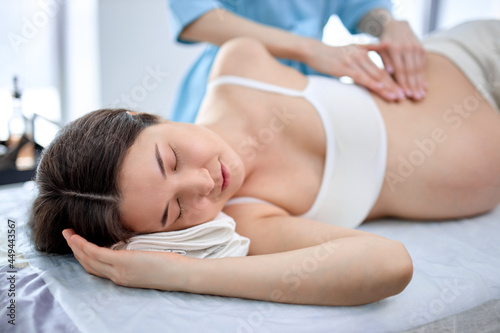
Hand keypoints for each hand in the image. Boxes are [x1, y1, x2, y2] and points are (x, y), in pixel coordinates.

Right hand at [62, 229, 187, 289]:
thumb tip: (130, 245)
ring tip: (67, 234)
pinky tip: (77, 237)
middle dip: (75, 250)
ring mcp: (119, 271)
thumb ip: (136, 257)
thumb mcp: (148, 262)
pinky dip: (84, 245)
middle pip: (89, 264)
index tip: (77, 245)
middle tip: (66, 236)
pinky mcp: (123, 263)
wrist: (181, 275)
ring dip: (75, 246)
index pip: (97, 269)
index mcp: (123, 277)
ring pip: (89, 259)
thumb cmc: (170, 267)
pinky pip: (97, 253)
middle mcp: (117, 276)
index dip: (84, 257)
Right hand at [305, 41, 404, 101]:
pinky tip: (380, 89)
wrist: (315, 51)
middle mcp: (362, 55)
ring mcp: (354, 61)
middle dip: (394, 86)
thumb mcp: (353, 46)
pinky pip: (361, 77)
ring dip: (386, 88)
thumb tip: (385, 45)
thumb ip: (369, 47)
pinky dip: (371, 83)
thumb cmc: (333, 53)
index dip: (394, 79)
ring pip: (374, 76)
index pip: (383, 68)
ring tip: (395, 97)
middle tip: (403, 97)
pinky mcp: (344, 68)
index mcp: (365, 51)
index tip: (403, 89)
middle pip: (382, 73)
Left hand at [379, 20, 426, 99]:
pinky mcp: (422, 49)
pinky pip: (423, 65)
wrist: (397, 26)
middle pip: (411, 71)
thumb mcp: (380, 49)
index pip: (400, 69)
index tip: (404, 94)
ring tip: (421, 96)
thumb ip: (384, 60)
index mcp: (395, 48)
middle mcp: (407, 48)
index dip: (403, 83)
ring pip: (419, 69)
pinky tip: (424, 86)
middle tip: (415, 98)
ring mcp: (416, 48)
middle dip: (413, 86)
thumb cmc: (384, 41)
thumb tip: (389, 72)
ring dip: (420, 83)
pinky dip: (423, 76)